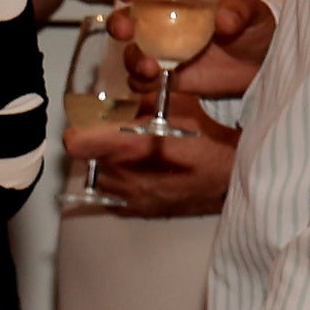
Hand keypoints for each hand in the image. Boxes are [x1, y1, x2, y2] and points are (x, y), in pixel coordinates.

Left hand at [68, 115, 235, 219]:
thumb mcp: (177, 105)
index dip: (79, 132)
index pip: (77, 143)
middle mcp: (124, 175)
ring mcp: (129, 197)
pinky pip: (110, 197)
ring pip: (98, 178)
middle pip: (87, 159)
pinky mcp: (137, 211)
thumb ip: (143, 100)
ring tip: (128, 157)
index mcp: (130, 147)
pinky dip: (117, 185)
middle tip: (114, 137)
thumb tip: (121, 98)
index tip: (88, 126)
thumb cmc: (207, 139)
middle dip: (97, 146)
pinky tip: (137, 174)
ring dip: (106, 166)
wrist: (232, 176)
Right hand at [111, 0, 272, 101]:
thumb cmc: (254, 27)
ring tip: (151, 68)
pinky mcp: (168, 77)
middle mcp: (162, 23)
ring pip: (131, 53)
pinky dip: (143, 83)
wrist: (264, 64)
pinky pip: (143, 81)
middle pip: (128, 19)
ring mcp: (162, 51)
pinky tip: (158, 83)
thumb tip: (223, 21)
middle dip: (119, 24)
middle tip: (125, 30)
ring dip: (132, 59)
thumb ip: (238, 12)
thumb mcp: (251, 11)